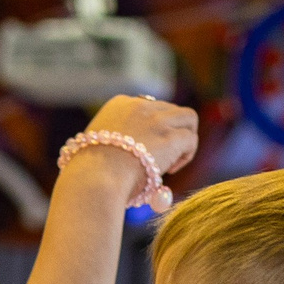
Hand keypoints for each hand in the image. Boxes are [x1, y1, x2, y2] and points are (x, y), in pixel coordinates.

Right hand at [83, 94, 199, 185]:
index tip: (147, 148)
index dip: (153, 128)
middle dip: (171, 131)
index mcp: (119, 104)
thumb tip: (134, 158)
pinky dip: (187, 154)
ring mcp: (157, 120)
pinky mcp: (170, 137)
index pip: (148, 107)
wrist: (96, 178)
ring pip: (188, 118)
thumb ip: (117, 143)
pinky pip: (191, 139)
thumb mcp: (100, 145)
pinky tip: (172, 169)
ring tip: (174, 160)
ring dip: (185, 138)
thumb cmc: (93, 173)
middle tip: (163, 156)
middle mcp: (140, 106)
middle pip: (170, 110)